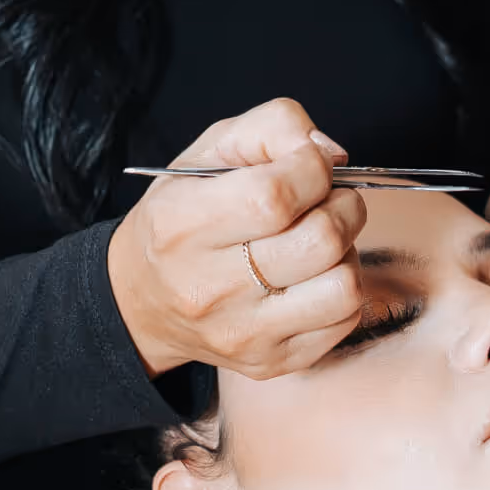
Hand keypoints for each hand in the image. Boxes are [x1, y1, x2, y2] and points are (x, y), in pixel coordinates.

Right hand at [108, 98, 366, 379]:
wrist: (143, 300)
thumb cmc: (183, 215)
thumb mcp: (211, 150)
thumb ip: (274, 127)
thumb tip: (332, 153)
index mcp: (181, 224)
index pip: (275, 196)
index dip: (313, 169)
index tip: (308, 164)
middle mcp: (207, 288)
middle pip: (320, 241)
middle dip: (342, 205)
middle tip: (324, 199)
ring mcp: (242, 333)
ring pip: (343, 286)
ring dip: (345, 251)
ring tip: (318, 239)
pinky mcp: (270, 362)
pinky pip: (345, 320)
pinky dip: (341, 286)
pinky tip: (312, 274)